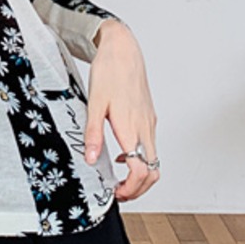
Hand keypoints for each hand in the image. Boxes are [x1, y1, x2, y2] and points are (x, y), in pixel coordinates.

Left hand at [84, 21, 159, 201]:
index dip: (131, 188)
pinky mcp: (149, 116)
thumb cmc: (109, 72)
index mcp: (131, 127)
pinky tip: (121, 153)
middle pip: (153, 171)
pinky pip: (150, 145)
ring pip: (154, 159)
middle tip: (120, 193)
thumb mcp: (94, 103)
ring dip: (141, 175)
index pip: (141, 170)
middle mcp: (145, 127)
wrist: (123, 49)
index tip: (117, 193)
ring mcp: (149, 122)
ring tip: (120, 179)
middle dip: (139, 189)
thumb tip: (90, 159)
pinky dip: (140, 158)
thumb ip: (92, 134)